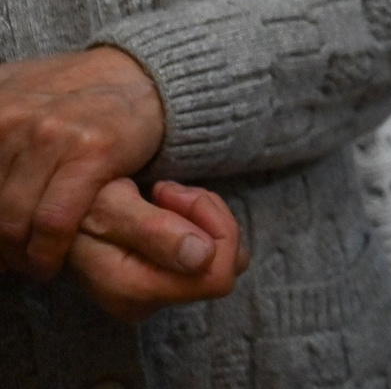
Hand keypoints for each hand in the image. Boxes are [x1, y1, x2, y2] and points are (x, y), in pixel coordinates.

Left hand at [0, 47, 165, 278]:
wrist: (138, 76)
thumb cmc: (67, 95)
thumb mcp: (8, 94)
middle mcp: (7, 118)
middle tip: (4, 259)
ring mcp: (48, 134)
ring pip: (11, 222)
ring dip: (16, 256)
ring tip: (24, 263)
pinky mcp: (89, 153)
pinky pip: (53, 223)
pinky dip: (46, 253)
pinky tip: (47, 262)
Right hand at [62, 179, 242, 321]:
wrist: (62, 209)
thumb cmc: (80, 202)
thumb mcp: (110, 205)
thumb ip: (153, 231)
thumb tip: (203, 259)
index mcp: (135, 292)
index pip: (216, 276)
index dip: (211, 228)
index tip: (172, 194)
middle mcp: (147, 303)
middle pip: (225, 265)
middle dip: (208, 218)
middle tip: (169, 191)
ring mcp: (157, 294)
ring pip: (222, 255)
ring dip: (202, 215)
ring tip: (165, 194)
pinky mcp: (165, 279)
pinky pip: (212, 252)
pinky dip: (200, 220)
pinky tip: (169, 205)